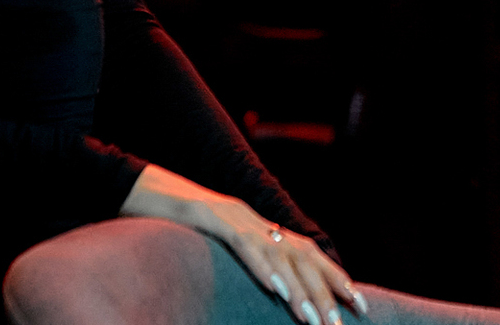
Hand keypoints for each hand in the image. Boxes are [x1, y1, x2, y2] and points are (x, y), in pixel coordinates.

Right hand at [121, 164, 366, 324]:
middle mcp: (255, 220)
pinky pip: (243, 244)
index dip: (333, 276)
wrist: (142, 188)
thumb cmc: (176, 225)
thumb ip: (245, 260)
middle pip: (301, 254)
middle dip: (324, 290)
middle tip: (339, 321)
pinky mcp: (213, 217)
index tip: (357, 302)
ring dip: (298, 288)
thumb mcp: (216, 246)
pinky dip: (261, 267)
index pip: (307, 252)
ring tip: (313, 317)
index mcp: (258, 227)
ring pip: (277, 253)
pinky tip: (276, 289)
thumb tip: (271, 287)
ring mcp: (236, 217)